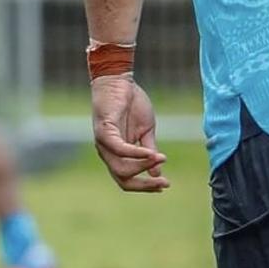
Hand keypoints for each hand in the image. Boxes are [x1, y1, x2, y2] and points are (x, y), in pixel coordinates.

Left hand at [91, 73, 168, 191]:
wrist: (119, 81)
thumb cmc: (131, 105)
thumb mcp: (145, 131)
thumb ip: (149, 151)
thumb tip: (157, 173)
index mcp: (116, 154)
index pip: (126, 178)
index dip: (144, 186)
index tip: (164, 184)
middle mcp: (106, 151)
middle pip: (122, 178)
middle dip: (145, 184)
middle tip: (165, 182)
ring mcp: (103, 142)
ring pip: (120, 168)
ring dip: (143, 166)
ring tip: (161, 159)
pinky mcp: (104, 130)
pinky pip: (119, 149)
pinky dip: (136, 153)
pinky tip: (151, 153)